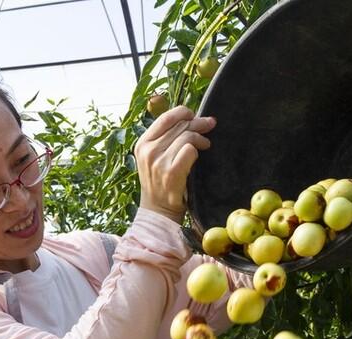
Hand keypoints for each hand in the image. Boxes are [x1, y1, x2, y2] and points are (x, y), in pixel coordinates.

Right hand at [135, 106, 215, 222]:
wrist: (158, 212)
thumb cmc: (160, 183)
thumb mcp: (154, 158)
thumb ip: (165, 138)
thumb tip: (189, 116)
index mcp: (142, 144)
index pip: (165, 118)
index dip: (182, 112)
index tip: (193, 115)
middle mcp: (148, 151)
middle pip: (179, 126)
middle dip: (198, 123)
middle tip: (210, 124)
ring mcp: (158, 162)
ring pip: (186, 136)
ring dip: (200, 138)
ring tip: (205, 144)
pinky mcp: (171, 173)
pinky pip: (190, 150)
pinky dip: (197, 151)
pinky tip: (200, 155)